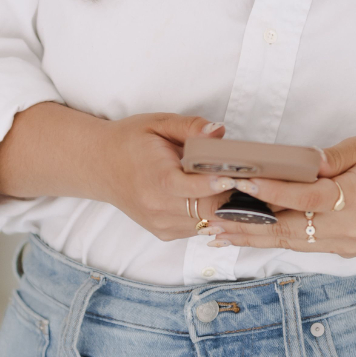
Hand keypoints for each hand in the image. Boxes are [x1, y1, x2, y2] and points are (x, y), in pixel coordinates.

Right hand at [90, 113, 241, 242]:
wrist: (100, 165)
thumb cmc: (131, 141)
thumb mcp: (159, 123)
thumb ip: (192, 127)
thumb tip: (219, 132)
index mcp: (158, 179)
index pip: (196, 189)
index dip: (221, 184)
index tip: (240, 176)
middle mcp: (158, 207)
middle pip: (209, 211)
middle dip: (234, 200)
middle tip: (256, 185)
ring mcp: (161, 224)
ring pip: (207, 224)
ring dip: (225, 210)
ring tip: (242, 192)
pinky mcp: (164, 232)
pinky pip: (198, 228)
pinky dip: (210, 215)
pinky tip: (216, 199)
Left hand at [208, 135, 355, 258]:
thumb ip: (328, 158)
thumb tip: (294, 162)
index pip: (303, 197)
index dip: (269, 191)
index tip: (240, 182)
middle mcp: (350, 229)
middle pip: (289, 229)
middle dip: (248, 225)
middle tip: (211, 221)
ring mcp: (348, 245)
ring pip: (292, 243)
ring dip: (255, 238)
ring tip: (219, 234)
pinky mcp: (347, 251)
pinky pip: (305, 246)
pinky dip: (277, 240)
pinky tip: (252, 235)